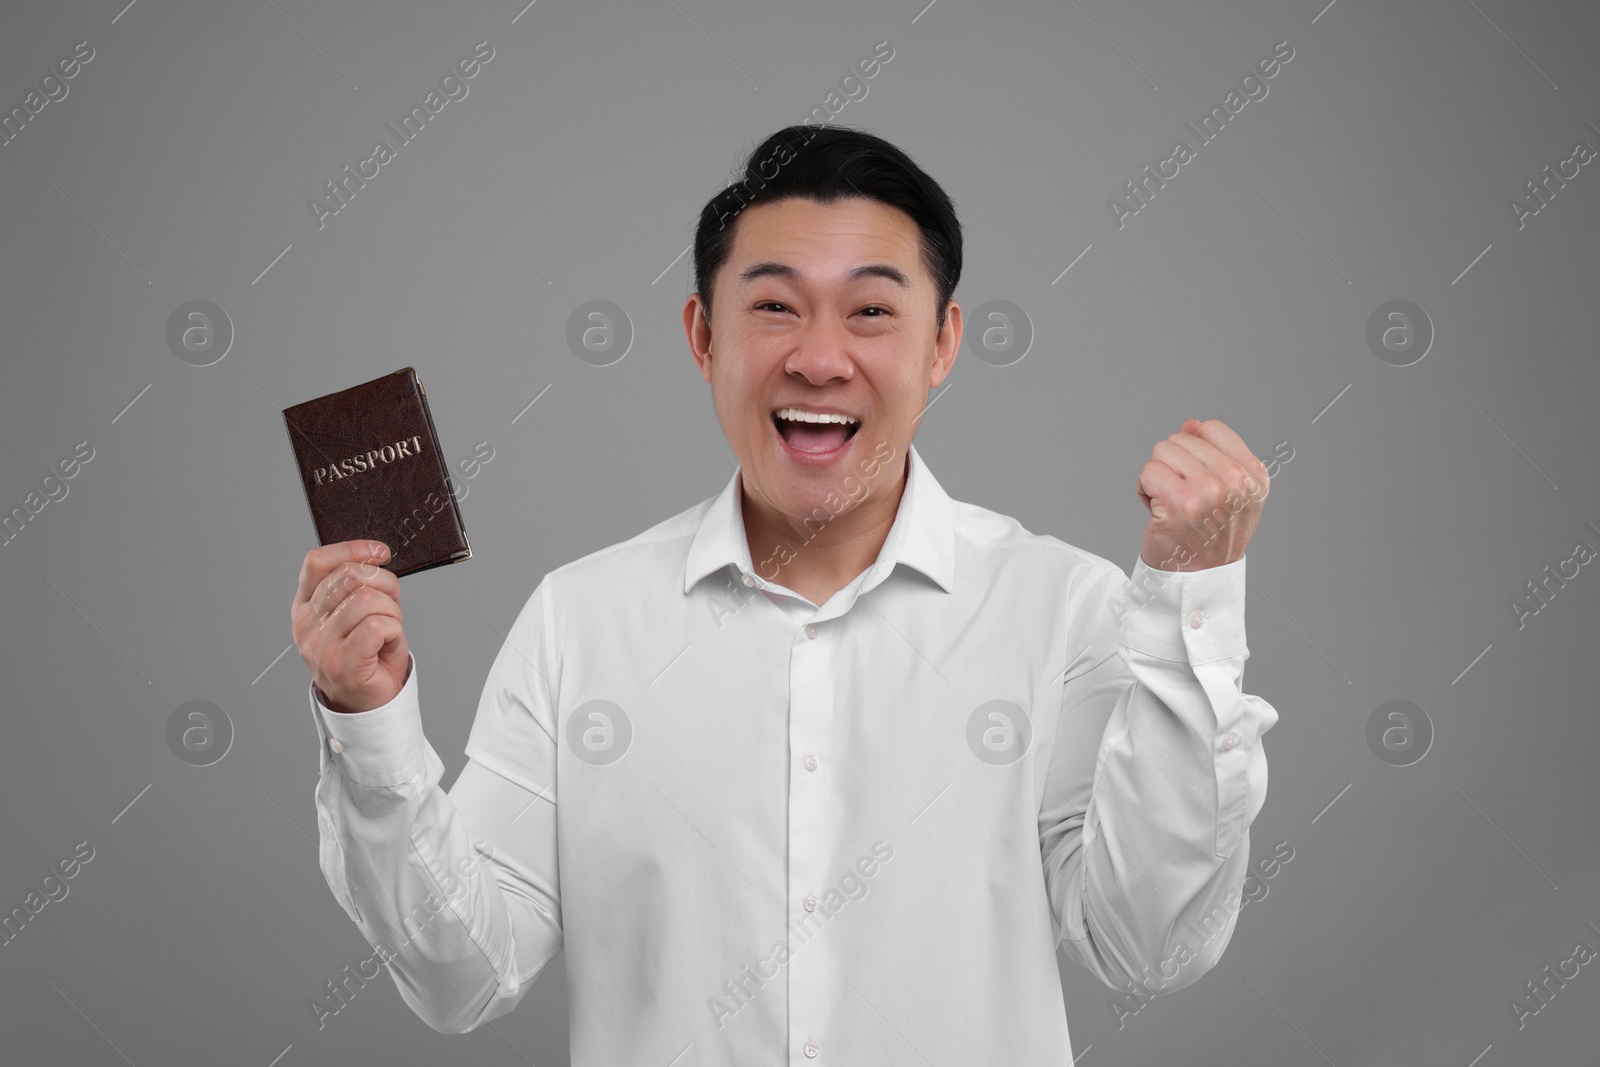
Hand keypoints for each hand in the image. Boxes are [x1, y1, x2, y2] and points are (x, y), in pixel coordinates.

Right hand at [291, 540, 409, 712]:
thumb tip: (375, 555)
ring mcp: (320, 645)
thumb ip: (359, 586)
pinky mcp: (340, 663)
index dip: (352, 549)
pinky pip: (377, 626)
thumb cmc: (368, 656)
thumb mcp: (358, 614)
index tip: (380, 552)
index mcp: (305, 607)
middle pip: (349, 576)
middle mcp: (306, 625)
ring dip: (391, 611)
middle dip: (384, 585)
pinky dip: (393, 630)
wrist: (370, 704)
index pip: (317, 562)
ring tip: (389, 630)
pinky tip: (388, 642)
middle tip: (391, 607)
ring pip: (366, 600)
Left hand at [1136, 418, 1268, 570]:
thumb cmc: (1210, 535)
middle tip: (1183, 500)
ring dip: (1157, 477)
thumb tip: (1190, 424)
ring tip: (1171, 504)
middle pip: (1181, 439)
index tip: (1198, 481)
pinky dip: (1144, 490)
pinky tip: (1157, 511)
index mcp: (1254, 475)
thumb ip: (1212, 453)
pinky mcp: (1179, 503)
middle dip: (1173, 466)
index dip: (1194, 451)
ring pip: (1161, 451)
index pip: (1211, 429)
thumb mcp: (1227, 493)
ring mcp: (1209, 491)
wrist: (1199, 579)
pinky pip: (1147, 472)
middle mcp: (1236, 480)